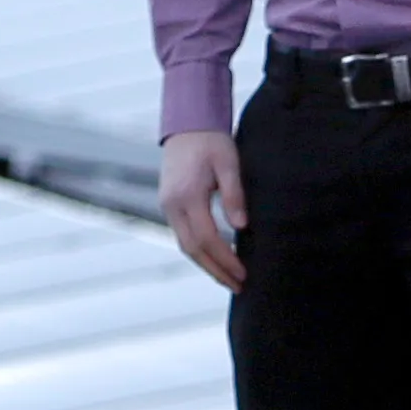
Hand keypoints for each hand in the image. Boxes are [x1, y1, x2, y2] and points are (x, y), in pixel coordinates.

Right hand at [160, 130, 247, 287]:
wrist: (187, 122)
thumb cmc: (211, 140)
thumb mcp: (229, 162)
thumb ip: (234, 194)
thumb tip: (241, 226)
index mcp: (187, 195)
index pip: (207, 238)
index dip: (225, 259)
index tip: (243, 273)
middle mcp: (172, 205)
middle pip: (192, 250)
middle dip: (215, 271)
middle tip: (238, 286)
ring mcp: (167, 206)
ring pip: (185, 246)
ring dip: (206, 265)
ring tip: (229, 279)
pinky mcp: (169, 204)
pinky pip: (182, 236)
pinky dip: (199, 251)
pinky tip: (214, 259)